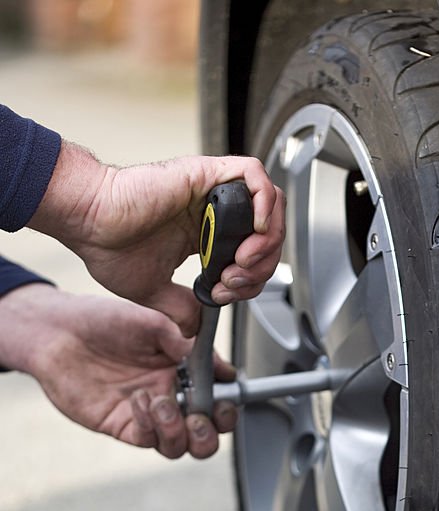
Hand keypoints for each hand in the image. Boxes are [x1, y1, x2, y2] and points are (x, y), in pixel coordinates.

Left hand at [0, 284, 236, 458]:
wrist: (57, 331)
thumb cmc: (101, 320)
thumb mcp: (152, 321)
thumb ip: (186, 343)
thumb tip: (219, 367)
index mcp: (183, 371)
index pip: (217, 398)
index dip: (228, 404)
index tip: (227, 395)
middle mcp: (169, 395)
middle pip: (205, 433)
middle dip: (212, 431)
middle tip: (203, 415)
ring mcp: (147, 415)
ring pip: (180, 445)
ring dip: (180, 430)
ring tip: (162, 402)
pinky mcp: (123, 426)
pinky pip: (148, 439)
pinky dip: (150, 425)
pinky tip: (138, 400)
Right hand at [28, 144, 285, 335]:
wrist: (88, 221)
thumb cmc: (108, 246)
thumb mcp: (152, 290)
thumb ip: (180, 308)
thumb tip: (195, 329)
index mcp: (203, 234)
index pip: (252, 255)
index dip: (250, 281)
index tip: (222, 294)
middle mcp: (212, 211)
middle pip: (268, 233)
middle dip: (261, 266)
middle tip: (234, 281)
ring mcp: (211, 191)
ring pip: (269, 204)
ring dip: (267, 239)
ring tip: (241, 261)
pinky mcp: (206, 172)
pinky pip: (254, 175)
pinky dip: (265, 203)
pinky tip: (253, 230)